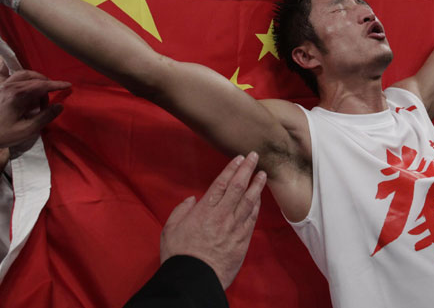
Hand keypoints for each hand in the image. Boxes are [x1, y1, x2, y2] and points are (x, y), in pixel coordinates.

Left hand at [0, 69, 70, 155]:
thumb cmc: (0, 134)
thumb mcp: (26, 130)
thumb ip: (44, 117)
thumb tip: (60, 106)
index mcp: (18, 94)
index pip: (42, 85)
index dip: (57, 85)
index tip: (68, 85)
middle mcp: (10, 85)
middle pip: (34, 78)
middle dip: (45, 87)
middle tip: (46, 105)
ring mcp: (1, 85)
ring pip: (23, 74)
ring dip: (34, 80)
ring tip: (38, 94)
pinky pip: (8, 74)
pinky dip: (18, 74)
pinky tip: (20, 77)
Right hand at [160, 152, 266, 289]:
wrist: (194, 279)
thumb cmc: (179, 254)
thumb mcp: (170, 228)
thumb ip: (181, 210)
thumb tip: (192, 200)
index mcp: (204, 210)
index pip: (222, 183)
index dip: (232, 168)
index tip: (239, 158)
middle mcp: (222, 216)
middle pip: (239, 188)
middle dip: (247, 170)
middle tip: (255, 156)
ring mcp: (234, 228)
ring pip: (249, 202)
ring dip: (257, 186)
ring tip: (263, 174)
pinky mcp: (241, 242)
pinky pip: (251, 220)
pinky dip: (256, 206)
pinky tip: (259, 198)